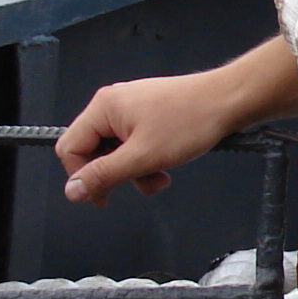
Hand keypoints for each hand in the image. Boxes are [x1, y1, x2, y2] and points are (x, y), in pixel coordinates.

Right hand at [55, 72, 243, 204]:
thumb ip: (103, 175)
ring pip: (116, 152)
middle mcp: (112, 105)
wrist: (228, 101)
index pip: (69, 147)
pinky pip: (134, 145)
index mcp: (103, 108)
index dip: (81, 176)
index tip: (103, 197)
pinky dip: (146, 161)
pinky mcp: (148, 115)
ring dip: (135, 172)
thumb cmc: (189, 122)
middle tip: (140, 184)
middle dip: (115, 174)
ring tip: (160, 176)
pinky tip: (166, 164)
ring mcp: (131, 109)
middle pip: (92, 151)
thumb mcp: (142, 157)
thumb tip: (71, 191)